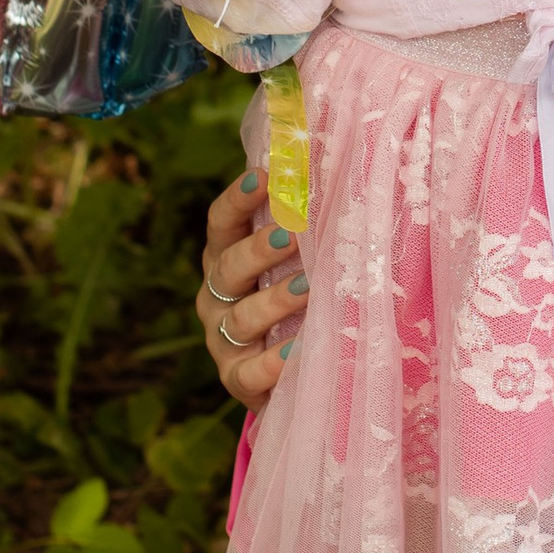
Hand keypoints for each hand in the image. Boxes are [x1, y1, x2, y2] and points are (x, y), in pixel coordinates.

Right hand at [196, 169, 307, 404]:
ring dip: (276, 300)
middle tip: (292, 234)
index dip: (238, 199)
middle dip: (259, 250)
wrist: (286, 372)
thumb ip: (304, 228)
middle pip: (229, 267)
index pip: (222, 223)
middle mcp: (217, 297)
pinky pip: (250, 372)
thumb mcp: (292, 264)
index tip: (264, 175)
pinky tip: (299, 347)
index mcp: (226, 259)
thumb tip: (336, 173)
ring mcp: (222, 340)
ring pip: (243, 317)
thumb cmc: (294, 301)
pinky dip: (274, 360)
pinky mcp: (236, 379)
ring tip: (309, 287)